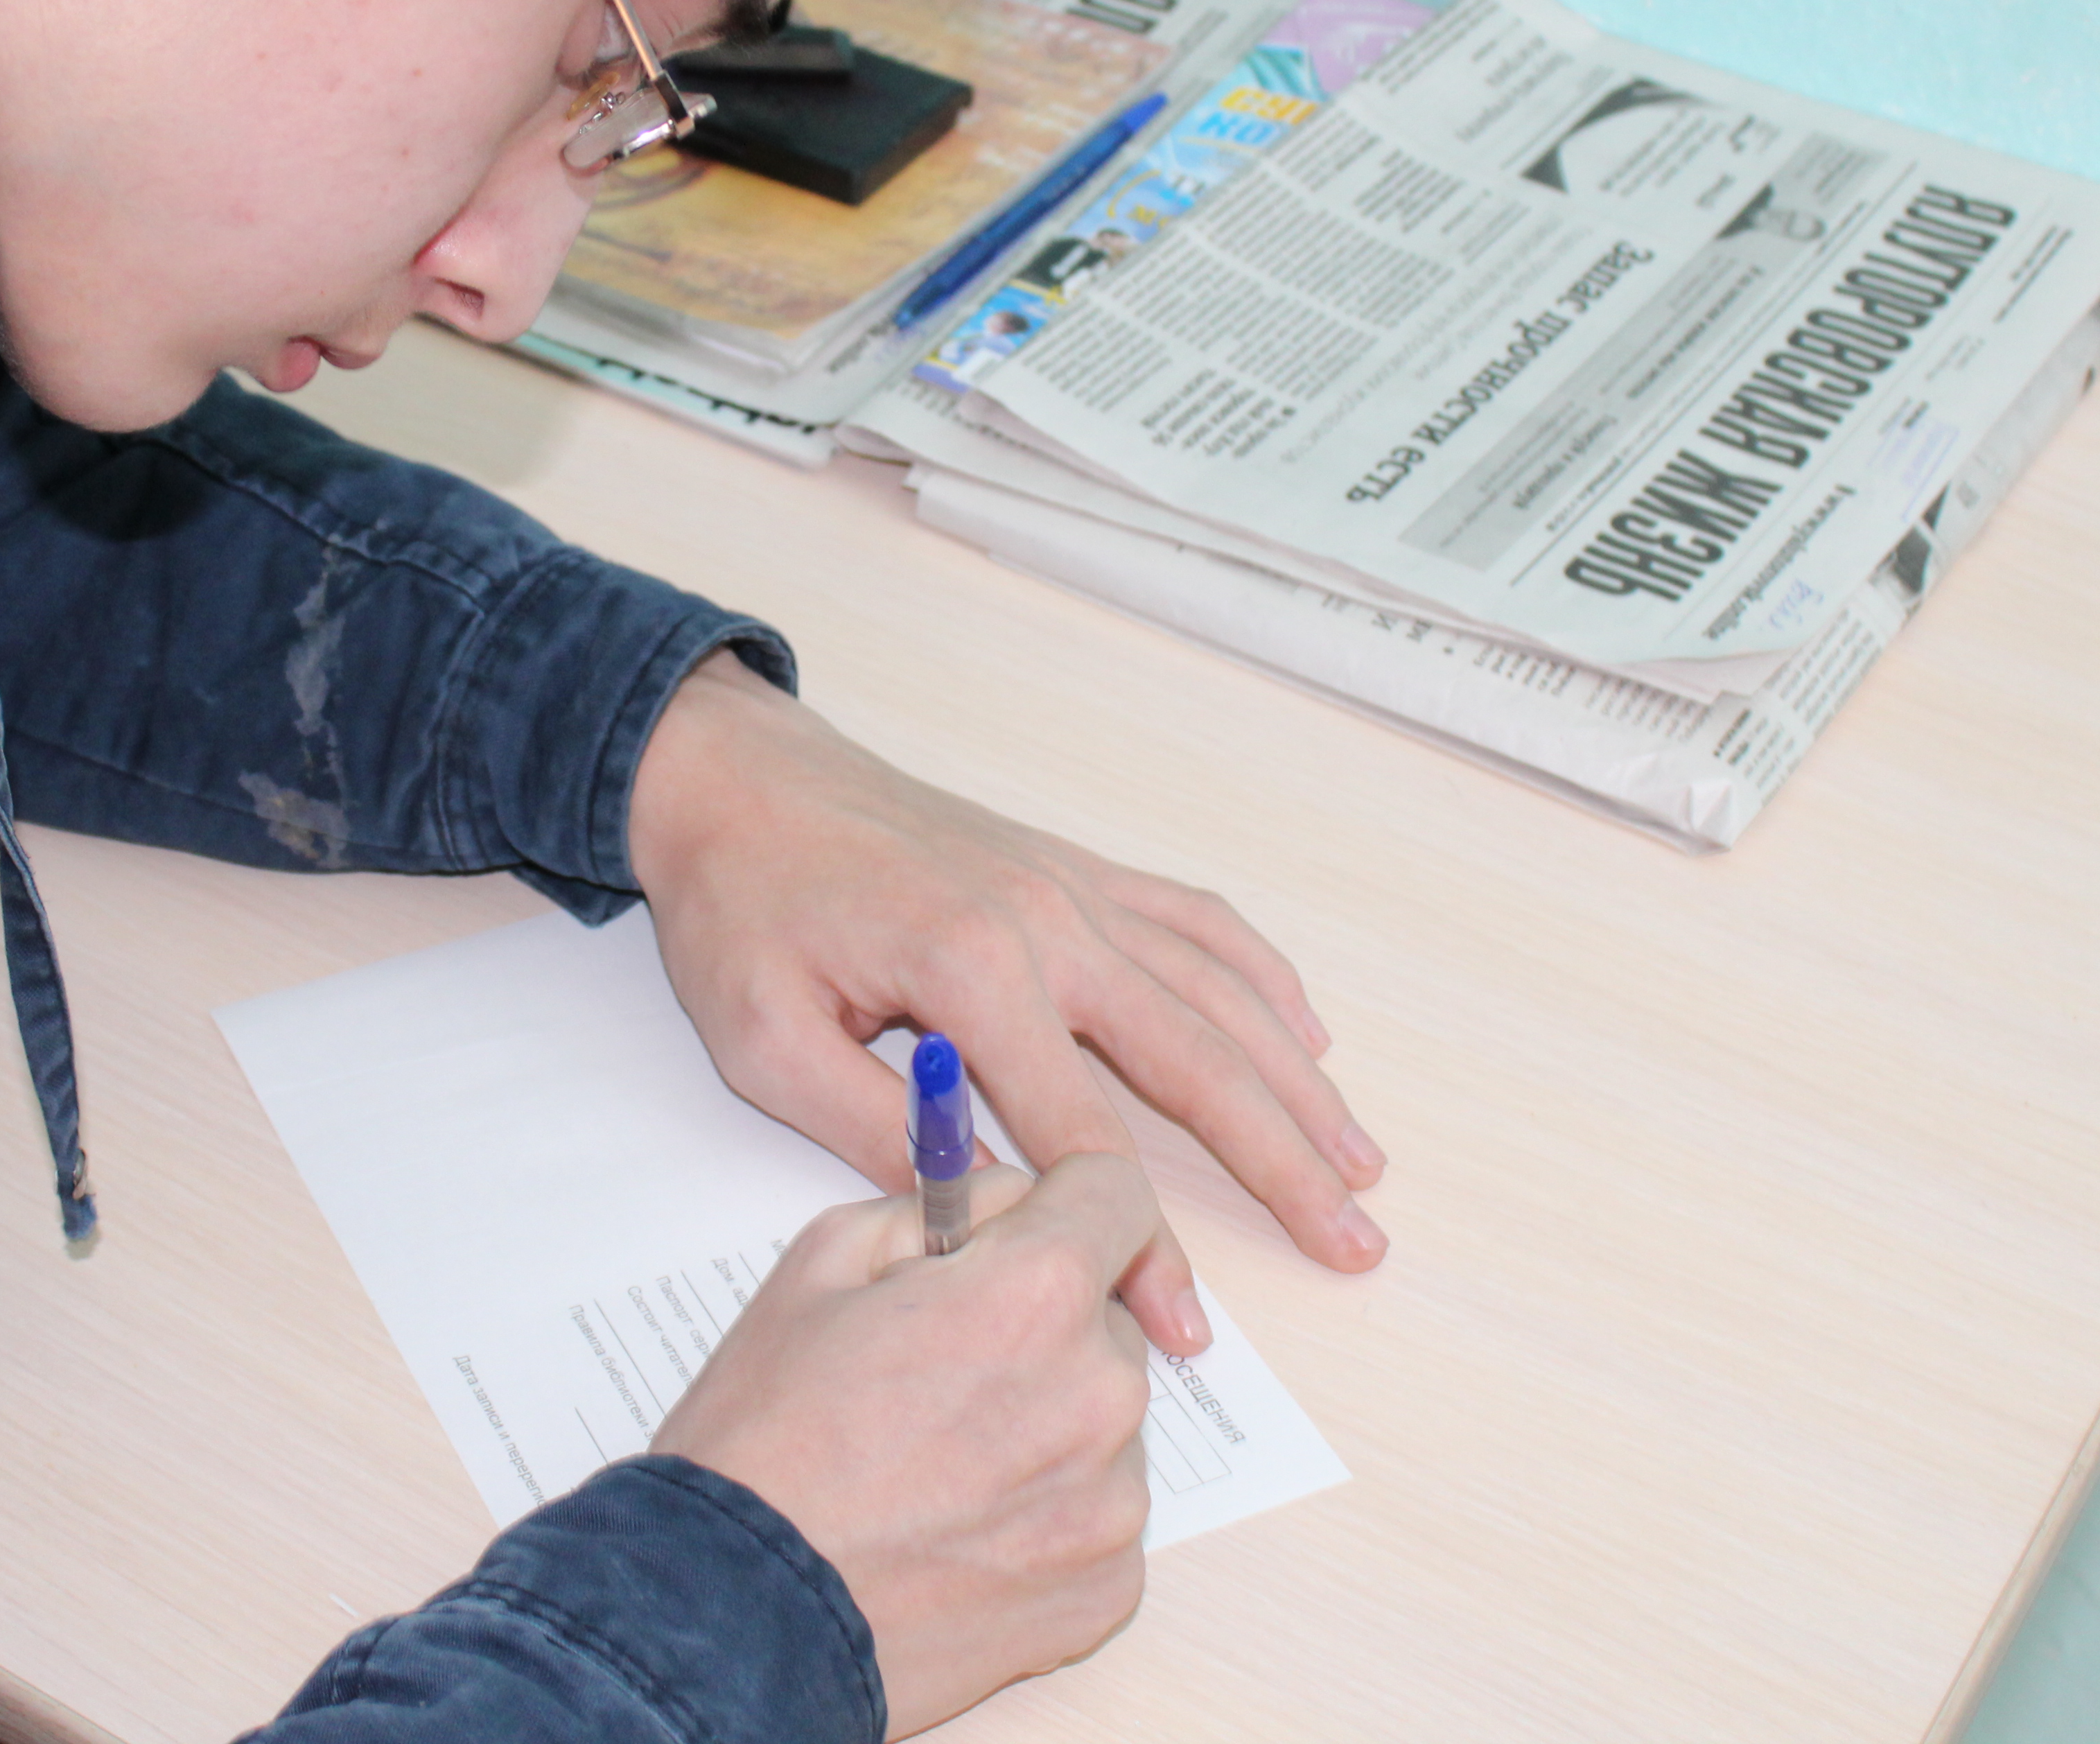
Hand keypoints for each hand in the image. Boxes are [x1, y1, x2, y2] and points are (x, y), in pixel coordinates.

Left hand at [627, 653, 1385, 1357]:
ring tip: (1364, 1160)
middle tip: (1357, 1242)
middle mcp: (1047, 922)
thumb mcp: (766, 1042)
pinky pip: (1192, 920)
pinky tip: (1306, 1033)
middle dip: (1285, 1161)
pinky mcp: (1069, 868)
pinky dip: (1261, 977)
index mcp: (971, 973)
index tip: (1183, 1322)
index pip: (1086, 1141)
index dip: (1137, 1242)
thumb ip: (873, 1130)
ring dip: (1298, 1080)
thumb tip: (976, 1218)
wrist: (735, 777)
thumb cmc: (740, 904)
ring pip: (1218, 992)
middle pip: (1197, 1060)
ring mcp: (1070, 887)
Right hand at [654, 1157, 1156, 1736]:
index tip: (1035, 1230)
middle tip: (944, 1368)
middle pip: (1107, 1317)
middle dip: (1043, 1323)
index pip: (1115, 1194)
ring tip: (939, 1464)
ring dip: (1048, 1418)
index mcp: (1035, 1294)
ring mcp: (1111, 1502)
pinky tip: (960, 1528)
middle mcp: (1098, 1393)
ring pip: (1104, 1418)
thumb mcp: (824, 1261)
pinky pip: (1098, 1511)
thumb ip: (944, 1208)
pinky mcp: (1106, 1586)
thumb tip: (1007, 1205)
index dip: (1068, 1200)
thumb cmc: (765, 1438)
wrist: (738, 1615)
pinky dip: (1046, 1510)